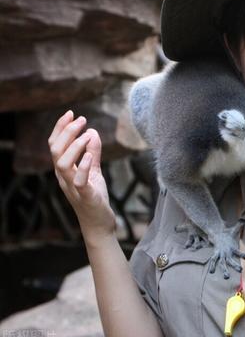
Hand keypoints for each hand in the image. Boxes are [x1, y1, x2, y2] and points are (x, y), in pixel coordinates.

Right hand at [49, 110, 114, 241]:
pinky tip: (90, 155)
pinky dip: (83, 166)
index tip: (71, 113)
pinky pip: (79, 181)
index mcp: (64, 170)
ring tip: (87, 135)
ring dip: (74, 147)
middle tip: (82, 119)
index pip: (55, 145)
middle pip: (55, 151)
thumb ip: (93, 153)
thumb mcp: (94, 171)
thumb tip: (92, 132)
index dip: (61, 128)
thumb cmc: (94, 197)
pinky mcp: (85, 196)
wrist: (99, 223)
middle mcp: (64, 178)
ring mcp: (72, 187)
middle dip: (67, 132)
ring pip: (62, 164)